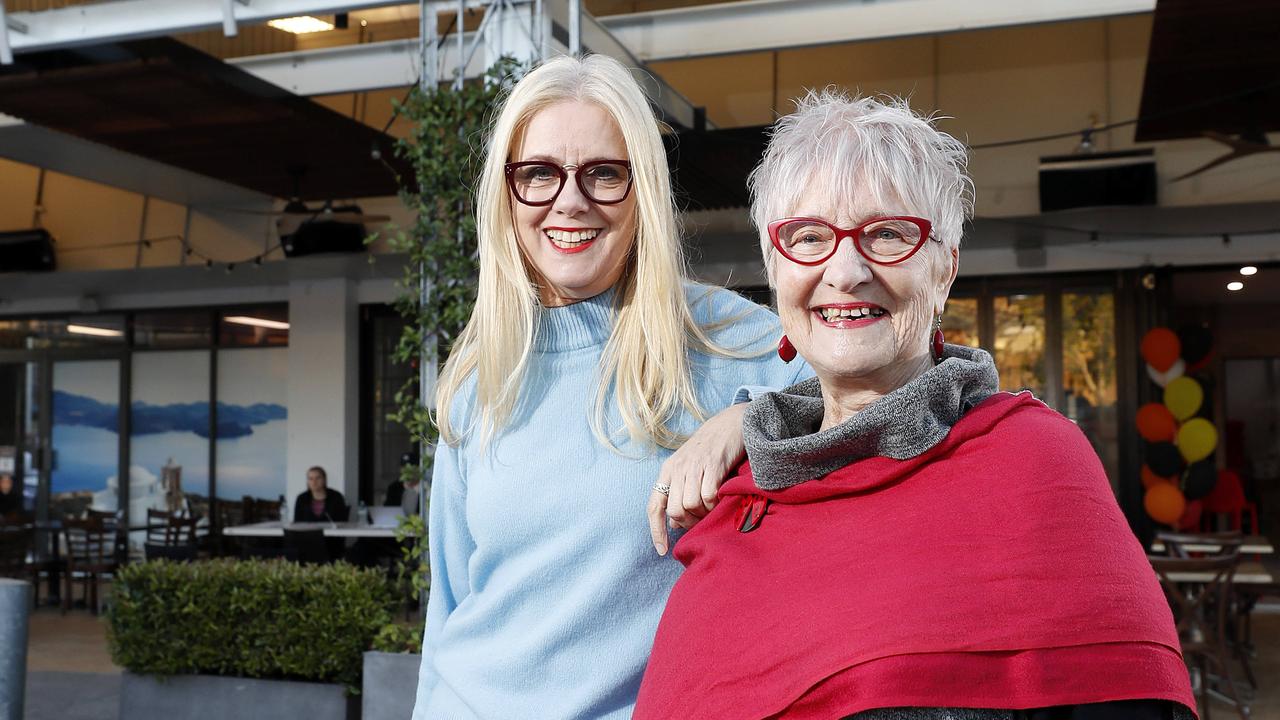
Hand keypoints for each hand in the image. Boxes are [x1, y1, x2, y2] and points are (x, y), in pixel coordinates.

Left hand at [647, 403, 747, 555]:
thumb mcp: (688, 470)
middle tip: (701, 520)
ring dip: (703, 513)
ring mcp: (694, 466)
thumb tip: (672, 524)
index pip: (654, 506)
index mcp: (668, 471)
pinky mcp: (712, 465)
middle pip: (674, 510)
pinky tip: (720, 499)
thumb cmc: (710, 450)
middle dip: (688, 522)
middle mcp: (677, 468)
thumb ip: (678, 494)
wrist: (730, 423)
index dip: (655, 531)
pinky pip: (708, 496)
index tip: (662, 550)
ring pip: (690, 504)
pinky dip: (714, 504)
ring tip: (712, 508)